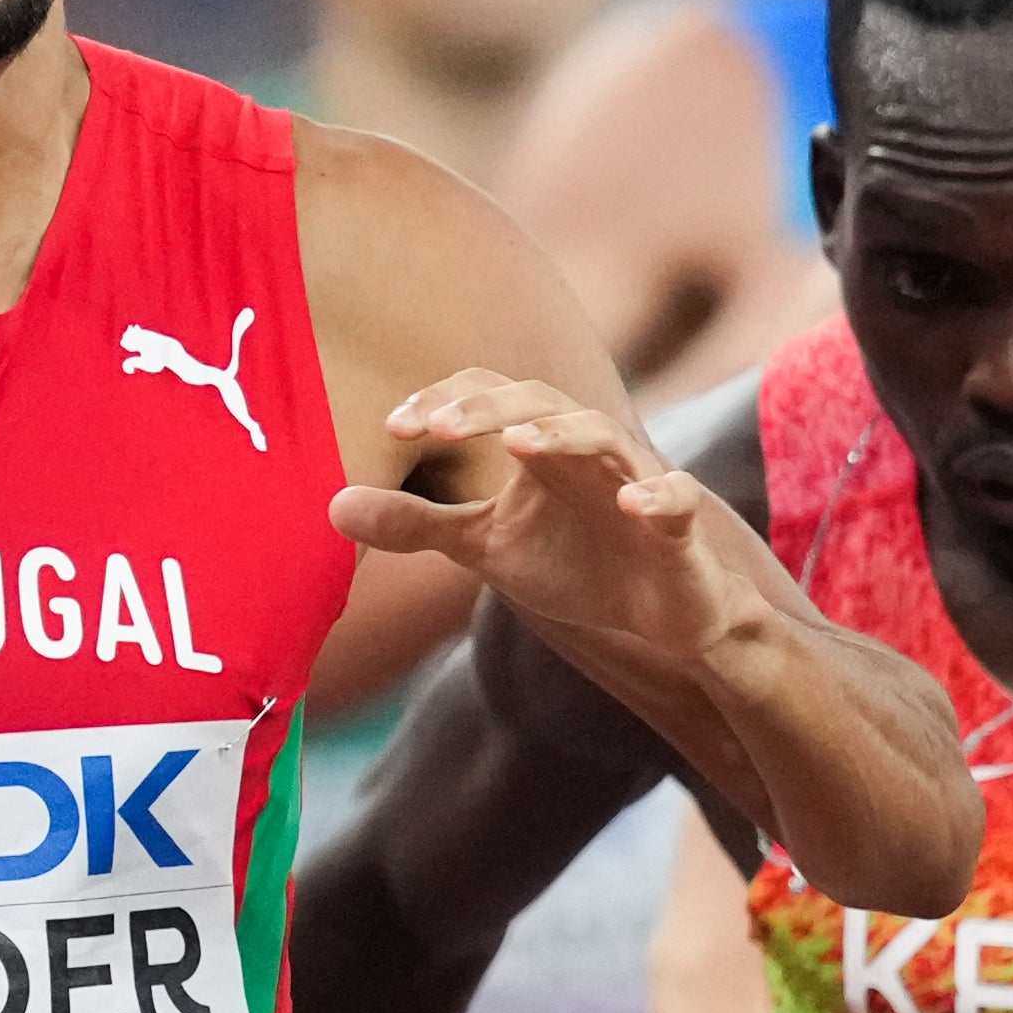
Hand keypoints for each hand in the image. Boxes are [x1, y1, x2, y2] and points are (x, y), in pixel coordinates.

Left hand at [343, 375, 768, 681]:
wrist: (661, 617)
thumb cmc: (577, 567)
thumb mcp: (485, 547)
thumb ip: (416, 524)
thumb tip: (330, 505)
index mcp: (538, 445)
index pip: (488, 396)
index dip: (443, 402)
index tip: (395, 429)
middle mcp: (584, 449)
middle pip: (539, 398)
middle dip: (489, 408)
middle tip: (438, 427)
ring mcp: (636, 480)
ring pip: (604, 433)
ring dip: (561, 433)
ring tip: (518, 443)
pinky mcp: (681, 525)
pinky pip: (677, 497)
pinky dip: (657, 495)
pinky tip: (629, 503)